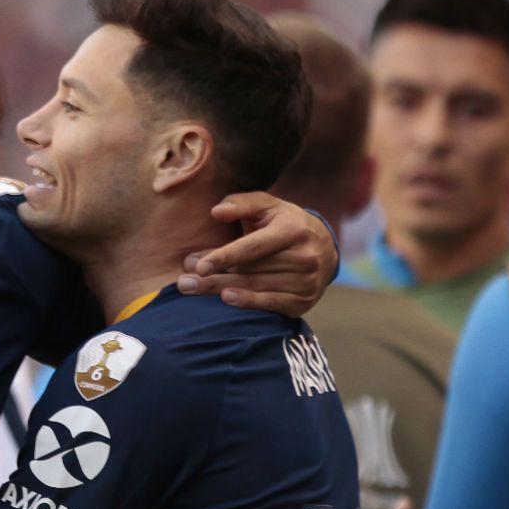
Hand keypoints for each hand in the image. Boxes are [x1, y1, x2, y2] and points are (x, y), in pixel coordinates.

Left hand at [178, 194, 338, 315]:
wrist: (325, 248)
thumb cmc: (284, 223)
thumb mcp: (268, 206)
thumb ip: (242, 204)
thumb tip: (217, 212)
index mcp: (293, 229)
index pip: (254, 246)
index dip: (225, 256)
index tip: (198, 265)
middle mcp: (304, 256)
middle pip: (250, 270)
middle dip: (213, 277)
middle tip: (183, 282)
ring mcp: (306, 281)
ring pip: (256, 287)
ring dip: (221, 289)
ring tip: (191, 289)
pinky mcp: (304, 301)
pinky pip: (272, 304)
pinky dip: (248, 303)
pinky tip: (226, 299)